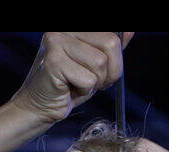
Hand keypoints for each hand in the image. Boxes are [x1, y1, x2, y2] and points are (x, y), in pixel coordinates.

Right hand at [10, 32, 132, 124]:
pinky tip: (69, 89)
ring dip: (95, 82)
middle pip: (111, 44)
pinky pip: (88, 79)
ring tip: (78, 84)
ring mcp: (56, 42)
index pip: (113, 35)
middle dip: (110, 71)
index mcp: (72, 28)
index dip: (116, 58)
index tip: (103, 70)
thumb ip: (110, 48)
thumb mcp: (94, 65)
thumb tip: (130, 31)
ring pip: (100, 62)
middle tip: (93, 81)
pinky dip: (84, 91)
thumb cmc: (67, 86)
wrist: (38, 107)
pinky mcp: (53, 61)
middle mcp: (62, 29)